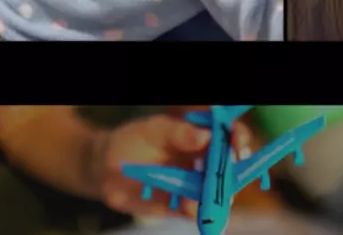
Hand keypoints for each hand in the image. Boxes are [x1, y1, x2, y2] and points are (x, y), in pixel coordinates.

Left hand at [95, 114, 252, 217]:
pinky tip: (191, 209)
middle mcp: (202, 159)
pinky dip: (200, 212)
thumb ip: (178, 133)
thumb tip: (205, 136)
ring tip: (206, 196)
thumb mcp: (152, 130)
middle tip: (226, 176)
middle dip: (235, 171)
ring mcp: (194, 184)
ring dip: (218, 195)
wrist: (105, 170)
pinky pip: (198, 211)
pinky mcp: (182, 205)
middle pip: (230, 165)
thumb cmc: (130, 141)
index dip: (237, 136)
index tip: (237, 142)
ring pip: (218, 191)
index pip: (227, 133)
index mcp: (199, 134)